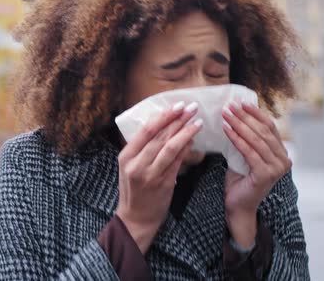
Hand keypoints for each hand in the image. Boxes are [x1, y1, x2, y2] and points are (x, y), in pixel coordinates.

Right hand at [116, 101, 202, 253]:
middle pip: (160, 136)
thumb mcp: (130, 166)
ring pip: (170, 148)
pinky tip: (194, 140)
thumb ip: (142, 148)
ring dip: (185, 133)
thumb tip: (165, 124)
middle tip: (192, 107)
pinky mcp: (164, 185)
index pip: (146, 130)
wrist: (135, 219)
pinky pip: (177, 163)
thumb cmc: (134, 189)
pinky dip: (186, 150)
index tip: (177, 105)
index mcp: (126, 156)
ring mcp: (150, 175)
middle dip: (178, 120)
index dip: (163, 116)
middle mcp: (137, 165)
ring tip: (197, 122)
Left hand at [221, 102, 291, 247]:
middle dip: (245, 117)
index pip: (270, 127)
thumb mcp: (244, 155)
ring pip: (257, 140)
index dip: (255, 113)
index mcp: (281, 153)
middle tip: (230, 106)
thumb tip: (237, 115)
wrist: (237, 206)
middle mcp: (284, 160)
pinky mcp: (267, 175)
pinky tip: (226, 130)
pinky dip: (237, 139)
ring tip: (226, 115)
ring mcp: (277, 168)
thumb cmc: (239, 181)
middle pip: (263, 131)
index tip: (240, 102)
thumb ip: (247, 140)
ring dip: (239, 125)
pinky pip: (249, 152)